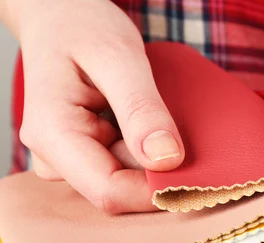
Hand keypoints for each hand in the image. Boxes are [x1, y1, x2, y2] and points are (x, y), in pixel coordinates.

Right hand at [6, 0, 184, 212]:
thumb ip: (141, 108)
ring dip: (154, 159)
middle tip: (183, 130)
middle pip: (120, 189)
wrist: (61, 15)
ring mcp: (68, 158)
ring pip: (126, 180)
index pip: (109, 192)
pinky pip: (124, 167)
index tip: (198, 174)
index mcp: (53, 134)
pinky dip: (147, 152)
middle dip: (159, 171)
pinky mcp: (84, 154)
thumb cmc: (83, 26)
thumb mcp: (118, 56)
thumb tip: (166, 160)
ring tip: (161, 118)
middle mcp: (54, 156)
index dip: (156, 192)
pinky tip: (150, 125)